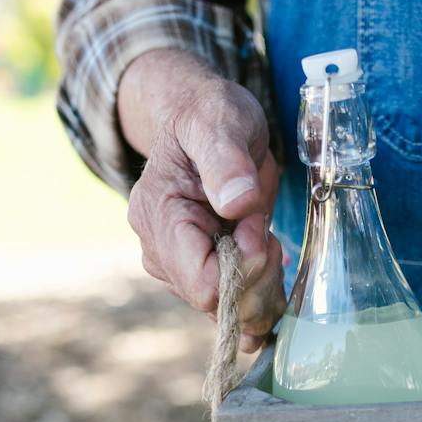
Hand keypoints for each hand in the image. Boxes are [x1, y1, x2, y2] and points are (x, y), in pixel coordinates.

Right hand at [119, 49, 284, 351]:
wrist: (204, 118)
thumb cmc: (210, 114)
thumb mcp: (222, 121)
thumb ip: (226, 160)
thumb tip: (237, 202)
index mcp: (160, 215)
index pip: (203, 283)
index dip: (244, 265)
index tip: (259, 228)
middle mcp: (158, 248)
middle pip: (215, 301)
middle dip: (254, 273)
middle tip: (263, 227)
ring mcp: (175, 264)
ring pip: (225, 306)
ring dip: (257, 279)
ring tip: (260, 230)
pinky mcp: (195, 269)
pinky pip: (230, 301)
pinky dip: (255, 288)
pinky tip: (262, 256)